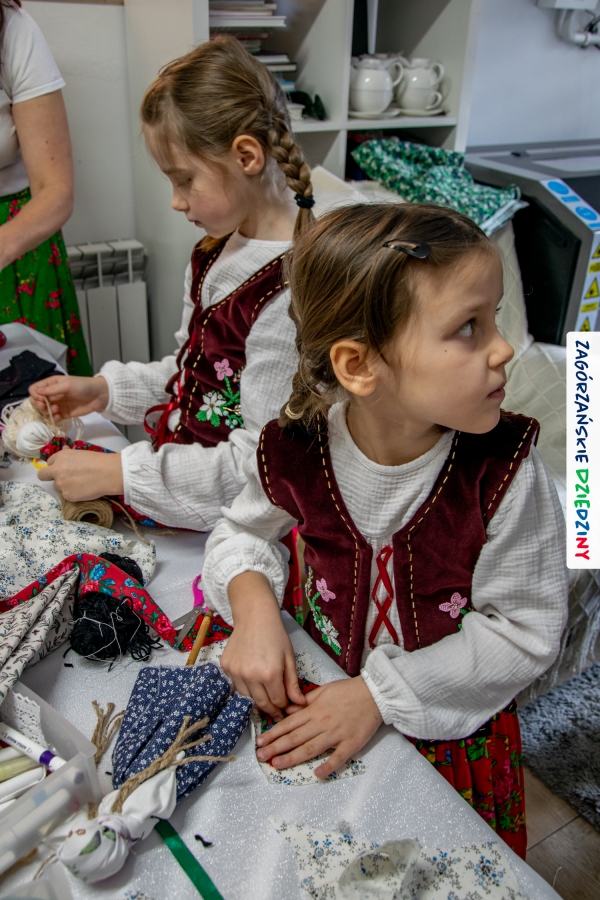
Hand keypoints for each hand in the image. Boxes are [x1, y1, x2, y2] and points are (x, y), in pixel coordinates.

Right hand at [29, 375, 108, 418]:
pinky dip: (54, 418)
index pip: (35, 389)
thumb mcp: (67, 385)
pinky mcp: (64, 414)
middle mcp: (52, 394)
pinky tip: (59, 416)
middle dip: (39, 405)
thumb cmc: (83, 386)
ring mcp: (58, 404)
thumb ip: (52, 390)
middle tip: (46, 406)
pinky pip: (54, 417)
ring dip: (47, 411)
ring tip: (56, 410)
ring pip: (44, 410)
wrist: (99, 395)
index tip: (42, 398)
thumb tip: (36, 392)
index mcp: (51, 384)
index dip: (35, 395)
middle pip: (37, 401)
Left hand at [37, 448, 123, 499]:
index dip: (56, 465)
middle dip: (48, 477)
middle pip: (42, 475)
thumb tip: (64, 450)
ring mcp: (60, 484)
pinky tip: (83, 490)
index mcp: (60, 457)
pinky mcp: (67, 495)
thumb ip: (68, 454)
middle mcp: (56, 470)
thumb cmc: (98, 461)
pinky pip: (66, 495)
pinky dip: (73, 494)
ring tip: (79, 484)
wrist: (107, 473)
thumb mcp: (80, 453)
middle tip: (60, 479)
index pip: (49, 462)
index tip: (64, 468)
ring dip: (64, 486)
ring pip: (56, 487)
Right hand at [220, 571, 306, 718]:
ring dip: (257, 701)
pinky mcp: (226, 668)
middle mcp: (251, 676)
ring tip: (266, 699)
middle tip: (277, 711)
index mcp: (270, 674)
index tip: (286, 709)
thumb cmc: (276, 635)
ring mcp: (236, 672)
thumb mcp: (289, 658)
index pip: (278, 702)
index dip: (283, 707)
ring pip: (247, 698)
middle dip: (271, 710)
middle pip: (262, 704)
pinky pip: (236, 686)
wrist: (254, 616)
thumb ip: (293, 684)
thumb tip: (299, 704)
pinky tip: (253, 684)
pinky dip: (245, 689)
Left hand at [255, 676, 382, 777]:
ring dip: (292, 757)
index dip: (273, 734)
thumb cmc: (348, 691)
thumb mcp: (323, 690)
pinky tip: (317, 775)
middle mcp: (321, 723)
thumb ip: (305, 701)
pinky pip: (338, 757)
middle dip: (276, 748)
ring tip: (277, 765)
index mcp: (314, 710)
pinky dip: (328, 766)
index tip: (260, 742)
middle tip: (260, 757)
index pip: (289, 724)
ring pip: (310, 748)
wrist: (374, 694)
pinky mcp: (351, 744)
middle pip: (295, 738)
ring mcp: (336, 734)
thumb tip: (289, 710)